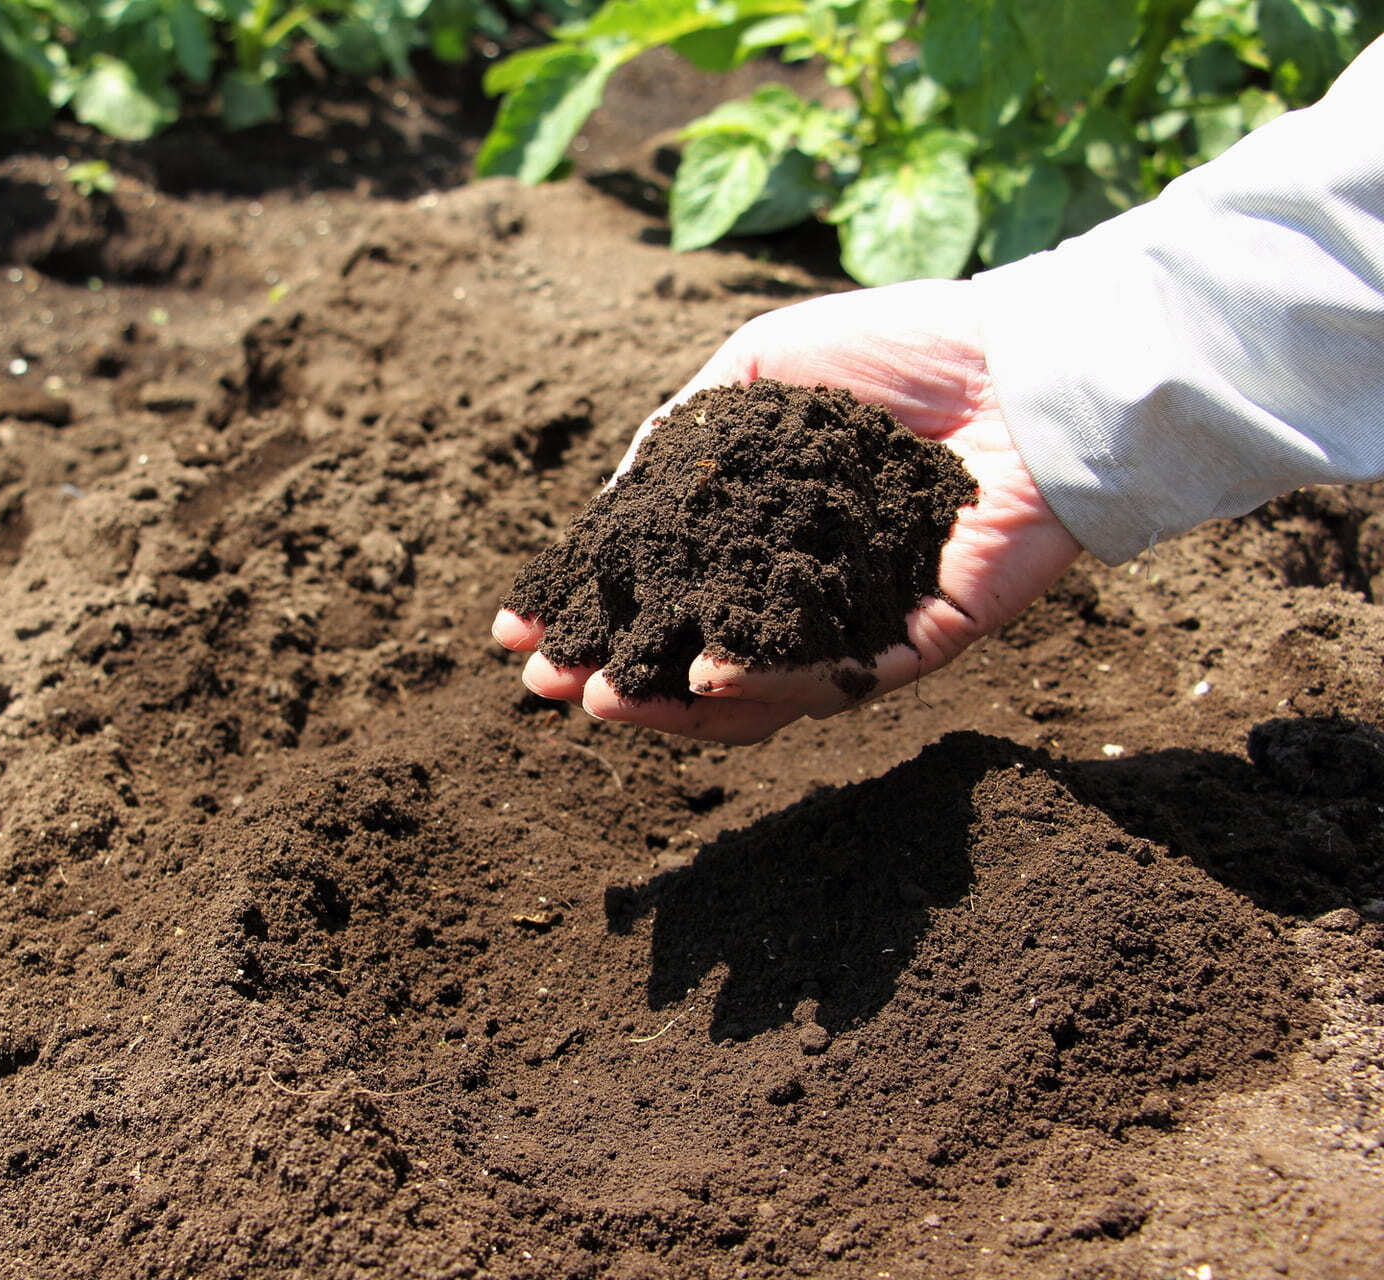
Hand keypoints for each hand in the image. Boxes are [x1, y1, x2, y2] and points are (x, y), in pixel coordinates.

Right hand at [493, 278, 1083, 744]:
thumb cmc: (898, 349)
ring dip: (672, 705)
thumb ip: (681, 438)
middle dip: (614, 674)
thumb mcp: (757, 371)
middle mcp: (801, 585)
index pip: (661, 587)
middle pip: (693, 653)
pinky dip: (767, 685)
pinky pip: (838, 680)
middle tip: (547, 684)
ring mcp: (857, 621)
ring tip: (607, 699)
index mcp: (759, 529)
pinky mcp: (920, 641)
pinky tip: (705, 679)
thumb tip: (611, 510)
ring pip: (755, 691)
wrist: (1023, 355)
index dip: (588, 608)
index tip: (515, 628)